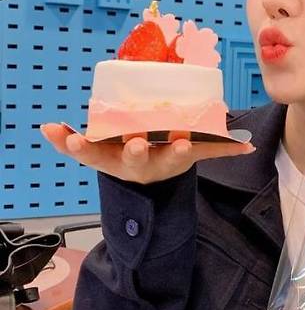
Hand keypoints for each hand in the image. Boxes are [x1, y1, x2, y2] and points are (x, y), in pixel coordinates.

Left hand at [39, 124, 254, 184]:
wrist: (141, 180)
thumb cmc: (167, 156)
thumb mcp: (194, 156)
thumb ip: (219, 149)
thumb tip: (249, 147)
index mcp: (164, 161)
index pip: (174, 157)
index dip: (178, 150)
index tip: (182, 141)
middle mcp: (137, 162)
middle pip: (135, 159)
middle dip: (136, 151)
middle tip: (137, 143)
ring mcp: (112, 160)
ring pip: (98, 156)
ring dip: (86, 148)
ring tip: (74, 138)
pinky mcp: (92, 154)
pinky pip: (75, 149)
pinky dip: (61, 139)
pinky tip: (49, 128)